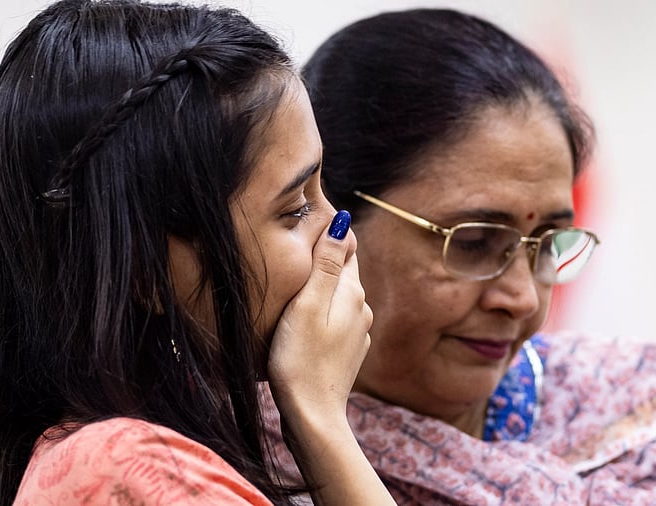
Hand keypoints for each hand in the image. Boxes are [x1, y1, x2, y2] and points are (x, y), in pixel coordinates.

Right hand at [267, 212, 371, 424]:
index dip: (328, 234)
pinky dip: (321, 314)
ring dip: (321, 290)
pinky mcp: (347, 353)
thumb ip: (326, 264)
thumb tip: (343, 222)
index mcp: (352, 292)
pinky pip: (335, 321)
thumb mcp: (307, 304)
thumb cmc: (300, 359)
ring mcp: (357, 333)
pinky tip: (302, 322)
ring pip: (337, 298)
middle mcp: (362, 309)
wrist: (311, 416)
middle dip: (323, 261)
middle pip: (342, 272)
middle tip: (294, 252)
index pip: (346, 247)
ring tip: (294, 287)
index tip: (305, 225)